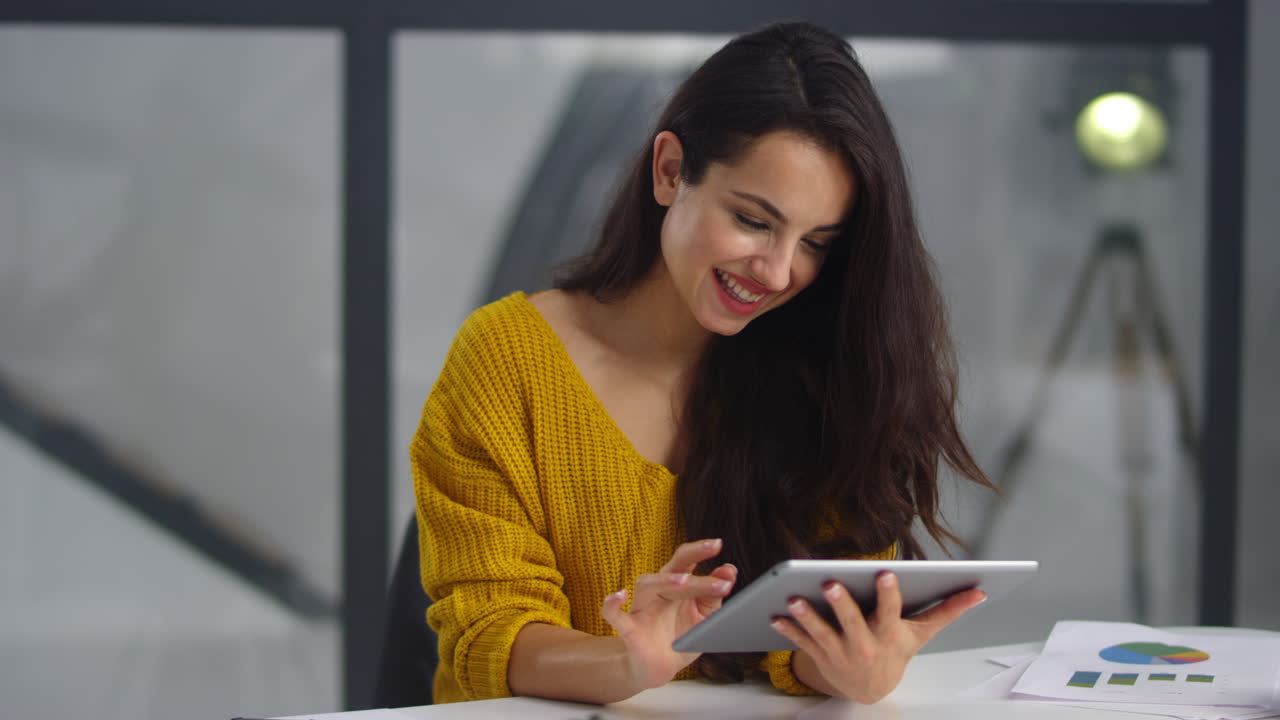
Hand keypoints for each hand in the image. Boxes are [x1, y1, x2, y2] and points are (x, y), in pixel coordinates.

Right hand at [600, 538, 737, 691]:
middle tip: (716, 564)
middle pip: (672, 569)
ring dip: (665, 581)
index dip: (701, 550)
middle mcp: (658, 591)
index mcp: (676, 585)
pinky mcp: (629, 629)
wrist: (660, 668)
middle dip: (692, 561)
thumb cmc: (681, 636)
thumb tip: (729, 569)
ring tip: (684, 581)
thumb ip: (715, 594)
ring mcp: (642, 608)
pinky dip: (612, 603)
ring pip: (647, 584)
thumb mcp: (705, 616)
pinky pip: (613, 614)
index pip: (686, 560)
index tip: (718, 544)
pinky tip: (618, 596)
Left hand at [770, 571, 985, 703]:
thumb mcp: (920, 633)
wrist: (871, 688)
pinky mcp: (819, 656)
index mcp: (888, 634)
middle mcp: (864, 645)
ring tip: (792, 599)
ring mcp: (840, 652)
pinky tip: (773, 615)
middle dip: (841, 604)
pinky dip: (787, 630)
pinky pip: (801, 642)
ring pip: (822, 633)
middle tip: (829, 582)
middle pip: (852, 623)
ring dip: (806, 617)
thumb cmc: (896, 650)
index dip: (888, 594)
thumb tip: (979, 591)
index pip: (889, 611)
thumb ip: (947, 610)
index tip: (884, 573)